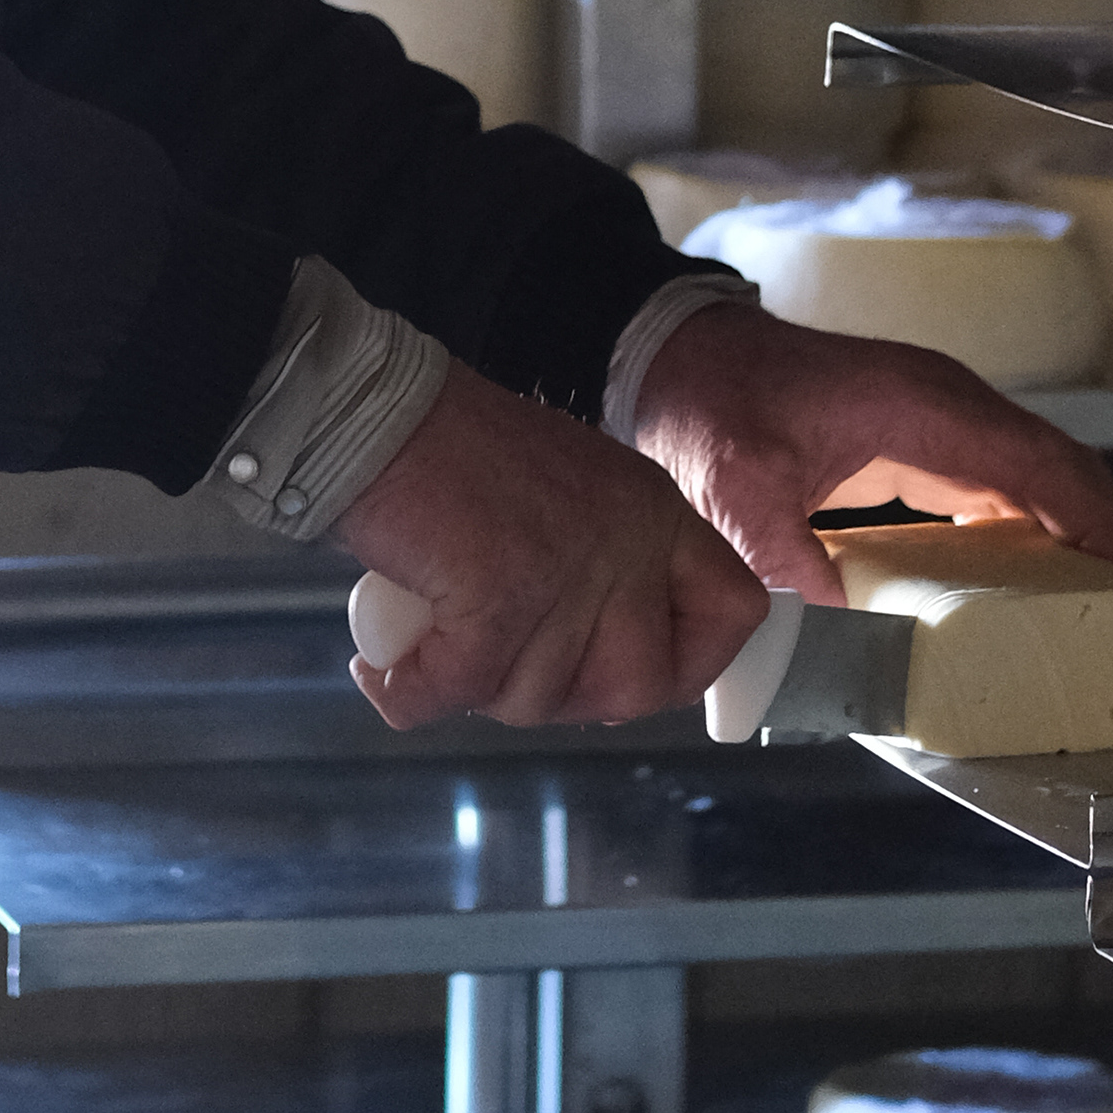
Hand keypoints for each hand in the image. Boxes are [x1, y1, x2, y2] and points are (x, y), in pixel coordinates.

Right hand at [332, 357, 769, 735]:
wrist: (378, 412)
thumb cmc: (455, 453)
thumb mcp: (575, 496)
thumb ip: (606, 567)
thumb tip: (596, 666)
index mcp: (654, 512)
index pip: (734, 610)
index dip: (695, 663)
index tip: (636, 676)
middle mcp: (627, 543)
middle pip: (639, 686)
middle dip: (566, 700)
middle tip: (504, 671)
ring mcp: (567, 573)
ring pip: (538, 699)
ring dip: (475, 690)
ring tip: (434, 642)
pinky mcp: (498, 599)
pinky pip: (460, 692)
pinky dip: (412, 693)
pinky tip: (386, 670)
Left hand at [625, 295, 1112, 598]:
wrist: (677, 353)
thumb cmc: (709, 405)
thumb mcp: (734, 485)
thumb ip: (782, 553)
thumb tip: (832, 627)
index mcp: (924, 407)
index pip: (1042, 465)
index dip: (1094, 524)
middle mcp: (947, 402)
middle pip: (1059, 467)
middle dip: (1101, 535)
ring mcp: (937, 415)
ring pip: (1036, 471)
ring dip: (1070, 530)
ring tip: (1090, 608)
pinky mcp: (918, 435)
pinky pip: (998, 478)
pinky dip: (1028, 524)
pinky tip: (1024, 579)